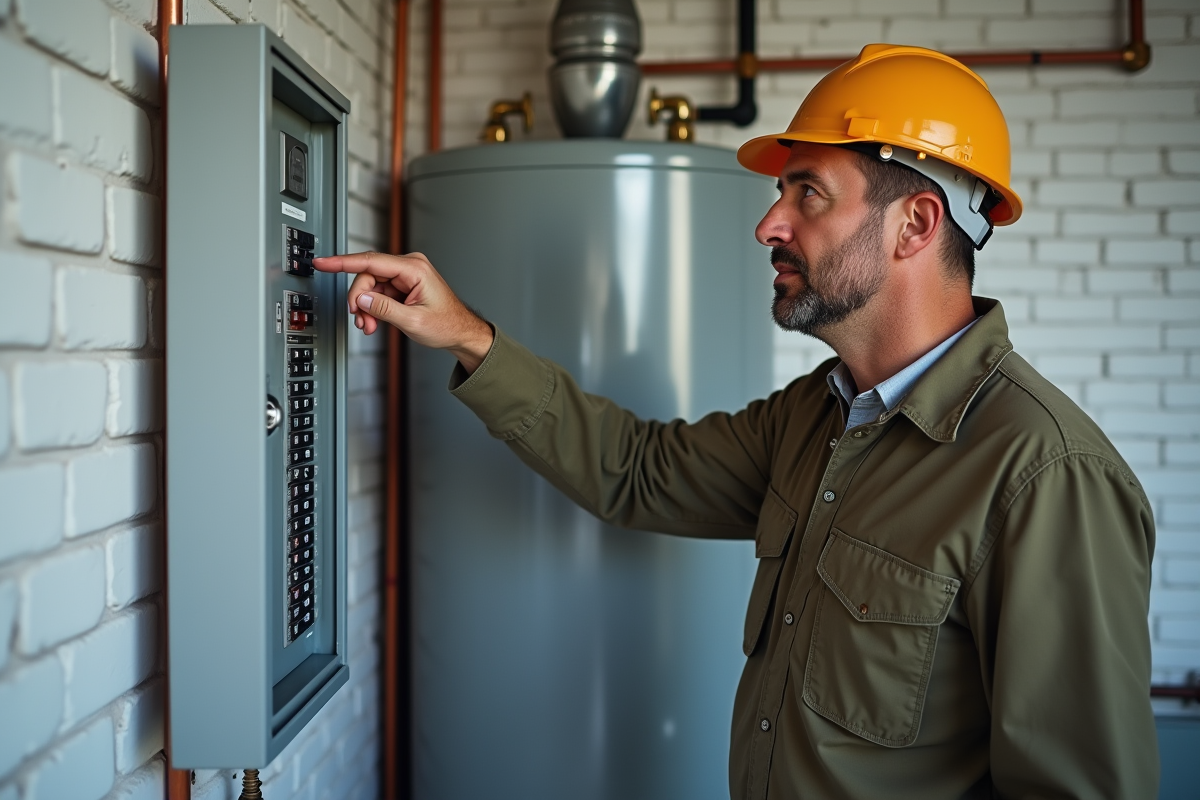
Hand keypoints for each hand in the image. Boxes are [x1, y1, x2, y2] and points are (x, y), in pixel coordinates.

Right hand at [312, 251, 493, 372]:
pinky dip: (373, 308)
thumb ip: (384, 309)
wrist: (461, 333)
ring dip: (365, 308)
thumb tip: (360, 298)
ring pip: (370, 287)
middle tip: (361, 321)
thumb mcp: (413, 321)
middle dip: (359, 300)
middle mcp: (409, 267)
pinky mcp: (402, 285)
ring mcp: (405, 276)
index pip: (370, 261)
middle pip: (367, 276)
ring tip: (370, 326)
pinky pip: (378, 293)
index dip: (343, 262)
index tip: (323, 262)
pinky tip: (374, 322)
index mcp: (414, 269)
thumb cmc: (447, 325)